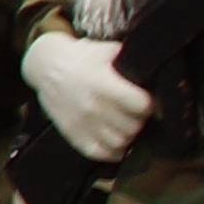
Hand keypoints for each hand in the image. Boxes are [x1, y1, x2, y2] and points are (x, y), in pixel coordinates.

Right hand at [21, 31, 150, 161]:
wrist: (47, 68)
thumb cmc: (83, 58)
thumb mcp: (108, 50)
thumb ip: (131, 61)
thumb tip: (156, 72)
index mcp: (103, 83)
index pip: (140, 105)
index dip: (151, 103)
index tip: (150, 101)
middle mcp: (92, 106)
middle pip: (133, 125)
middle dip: (141, 119)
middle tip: (138, 113)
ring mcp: (82, 123)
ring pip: (120, 142)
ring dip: (129, 135)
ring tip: (127, 124)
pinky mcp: (74, 135)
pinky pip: (101, 153)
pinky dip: (114, 151)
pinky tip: (116, 139)